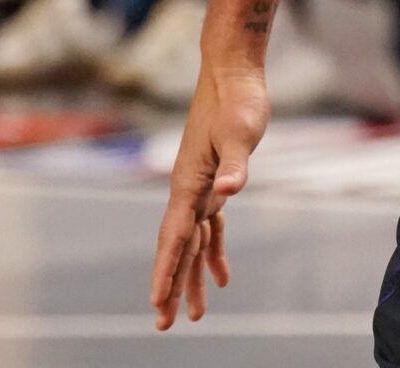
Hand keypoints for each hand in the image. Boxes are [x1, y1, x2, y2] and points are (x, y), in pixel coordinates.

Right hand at [151, 66, 270, 329]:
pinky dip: (213, 252)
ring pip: (192, 243)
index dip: (166, 272)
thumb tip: (230, 190)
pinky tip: (222, 276)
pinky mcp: (215, 182)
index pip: (174, 238)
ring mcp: (200, 187)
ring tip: (196, 314)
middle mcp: (189, 190)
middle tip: (166, 325)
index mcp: (189, 184)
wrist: (233, 74)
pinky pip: (210, 227)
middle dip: (171, 286)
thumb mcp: (241, 132)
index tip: (158, 304)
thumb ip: (236, 164)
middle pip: (177, 248)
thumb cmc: (237, 101)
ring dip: (191, 277)